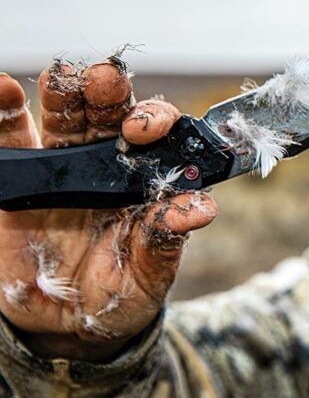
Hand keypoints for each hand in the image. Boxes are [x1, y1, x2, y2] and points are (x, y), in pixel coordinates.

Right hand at [0, 60, 216, 360]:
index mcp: (149, 181)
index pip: (160, 138)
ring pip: (66, 115)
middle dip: (111, 92)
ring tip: (63, 75)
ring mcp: (65, 166)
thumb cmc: (120, 292)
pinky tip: (4, 90)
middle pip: (112, 114)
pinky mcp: (24, 177)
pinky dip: (5, 110)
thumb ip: (167, 240)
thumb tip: (200, 209)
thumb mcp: (148, 274)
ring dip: (66, 91)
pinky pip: (12, 136)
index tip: (145, 130)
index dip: (157, 123)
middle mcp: (110, 164)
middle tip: (107, 80)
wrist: (68, 321)